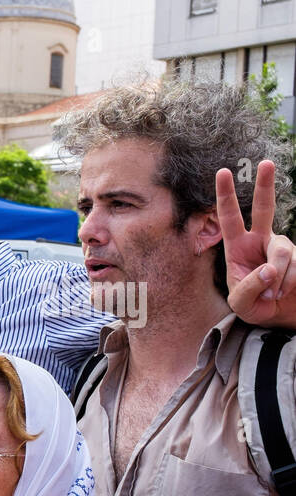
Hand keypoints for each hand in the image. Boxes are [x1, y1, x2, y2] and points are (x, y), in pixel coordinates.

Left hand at [216, 160, 295, 325]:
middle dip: (264, 185)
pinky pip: (295, 266)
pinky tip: (284, 293)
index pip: (229, 218)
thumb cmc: (254, 307)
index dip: (225, 196)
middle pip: (264, 208)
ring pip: (282, 252)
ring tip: (272, 295)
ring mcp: (283, 246)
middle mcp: (261, 240)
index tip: (223, 171)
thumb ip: (249, 287)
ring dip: (277, 279)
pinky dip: (288, 284)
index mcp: (237, 247)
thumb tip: (269, 269)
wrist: (280, 317)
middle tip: (266, 163)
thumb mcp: (241, 303)